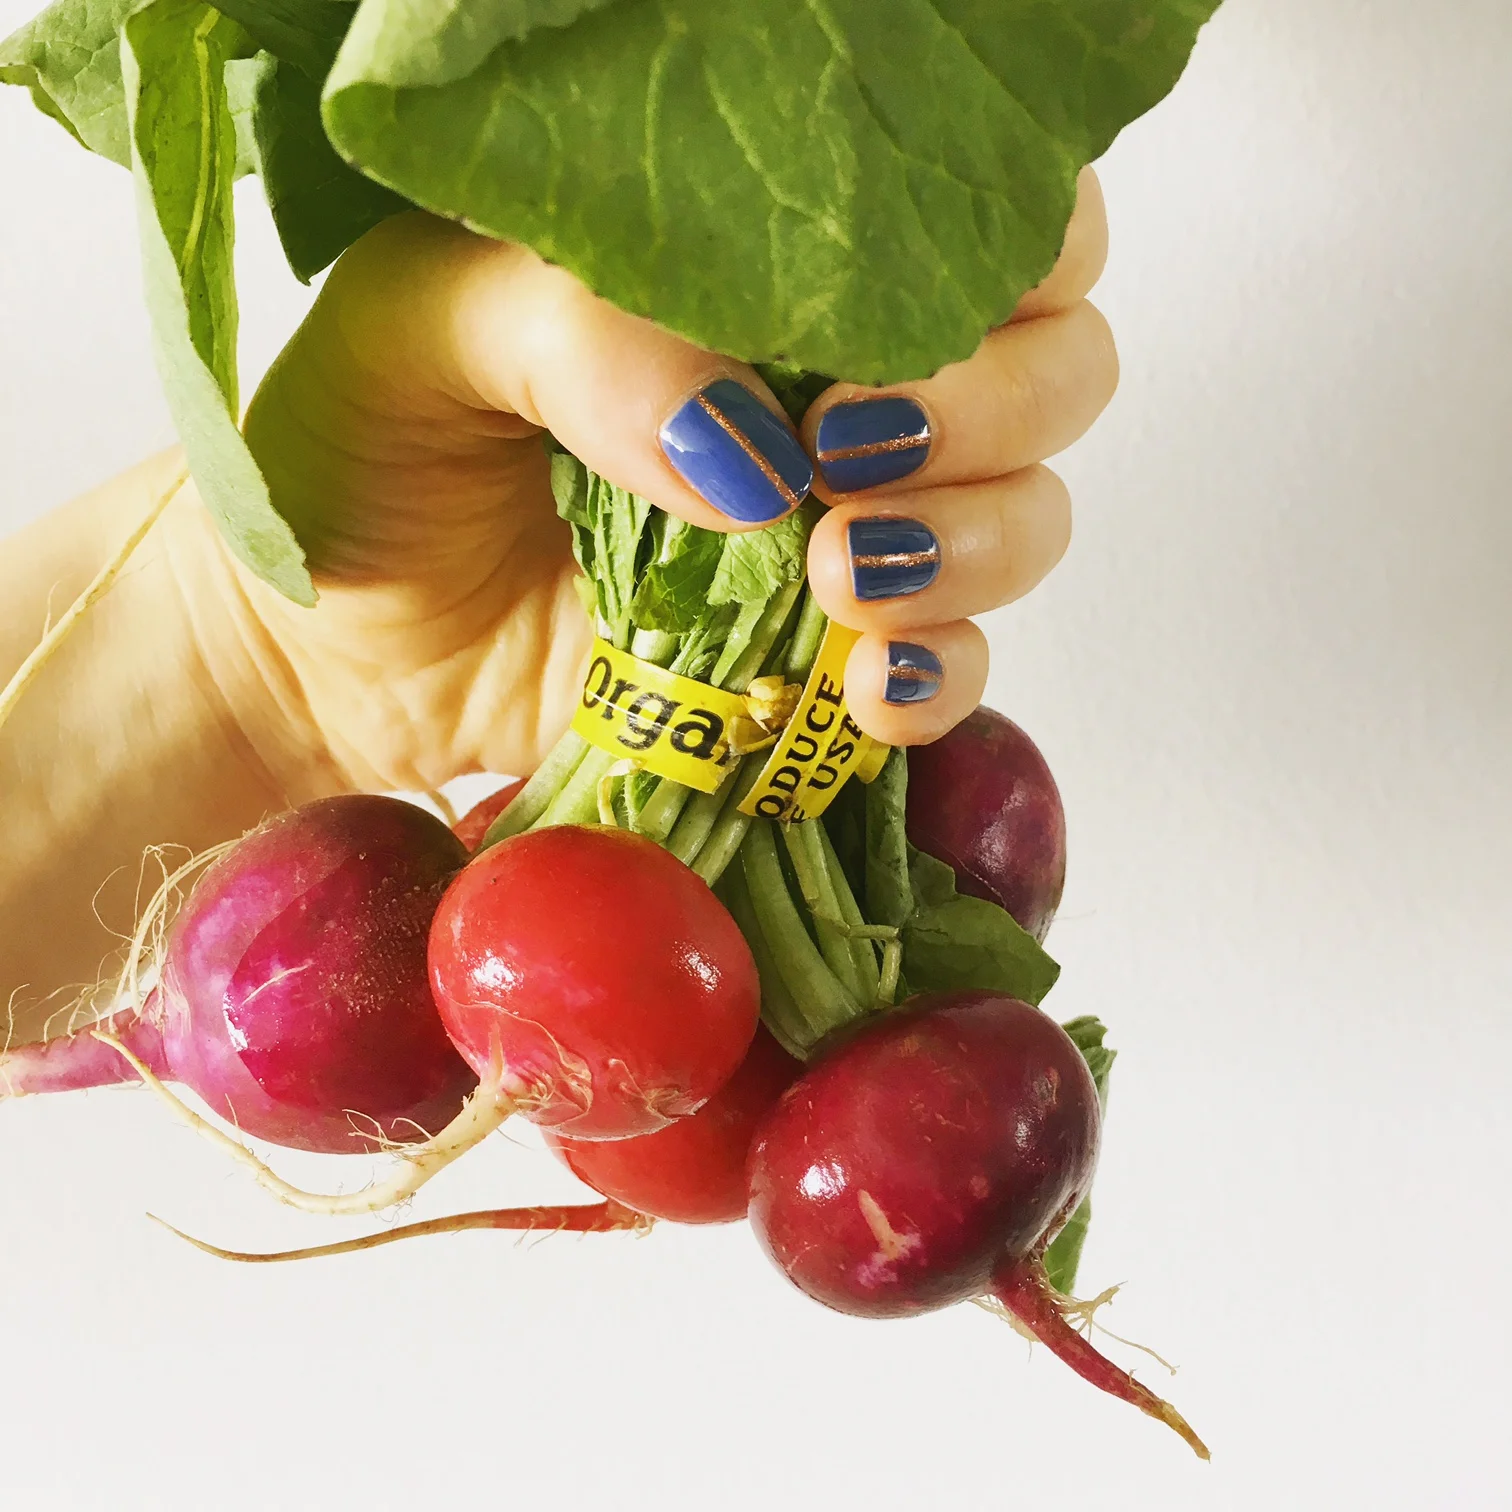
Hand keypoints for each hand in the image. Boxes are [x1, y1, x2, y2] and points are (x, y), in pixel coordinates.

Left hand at [188, 169, 1114, 799]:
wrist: (330, 648)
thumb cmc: (369, 452)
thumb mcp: (427, 327)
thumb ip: (585, 335)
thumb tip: (755, 454)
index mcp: (765, 274)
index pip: (971, 222)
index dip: (995, 265)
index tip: (870, 344)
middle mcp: (834, 393)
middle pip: (1055, 363)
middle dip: (997, 408)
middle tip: (848, 454)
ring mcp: (844, 536)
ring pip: (1029, 517)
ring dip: (975, 546)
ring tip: (839, 574)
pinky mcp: (823, 668)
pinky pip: (955, 671)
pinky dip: (943, 681)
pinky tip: (869, 689)